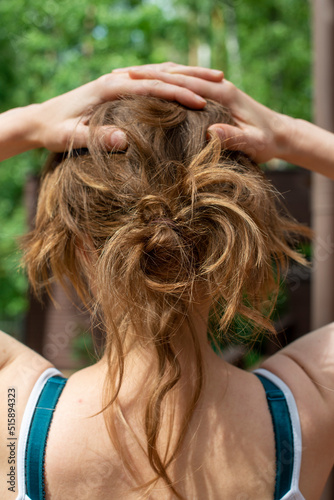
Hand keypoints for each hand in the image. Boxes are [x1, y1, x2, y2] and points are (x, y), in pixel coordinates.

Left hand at [29, 71, 208, 152]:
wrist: (40, 119)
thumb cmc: (54, 131)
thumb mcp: (70, 138)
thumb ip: (95, 138)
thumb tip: (123, 140)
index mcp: (109, 88)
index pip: (152, 86)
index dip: (177, 94)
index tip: (202, 103)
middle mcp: (116, 78)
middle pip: (162, 73)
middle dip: (191, 78)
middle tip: (221, 84)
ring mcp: (119, 80)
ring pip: (160, 71)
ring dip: (188, 73)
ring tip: (216, 78)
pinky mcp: (120, 86)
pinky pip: (153, 79)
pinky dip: (173, 79)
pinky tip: (187, 87)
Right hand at [121, 64, 292, 162]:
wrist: (282, 134)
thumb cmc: (267, 143)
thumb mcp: (254, 144)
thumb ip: (235, 138)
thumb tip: (212, 132)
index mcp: (223, 94)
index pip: (185, 82)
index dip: (157, 81)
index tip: (129, 80)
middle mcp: (218, 86)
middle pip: (178, 73)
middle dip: (148, 72)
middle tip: (117, 74)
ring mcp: (216, 89)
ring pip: (180, 75)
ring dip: (154, 74)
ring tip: (126, 77)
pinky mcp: (214, 96)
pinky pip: (186, 85)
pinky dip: (167, 83)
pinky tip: (151, 89)